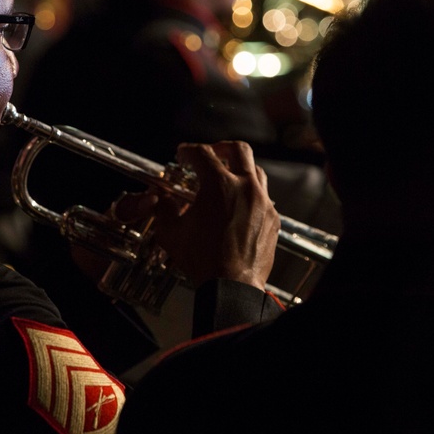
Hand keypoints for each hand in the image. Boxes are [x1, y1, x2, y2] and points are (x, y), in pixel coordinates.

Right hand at [113, 141, 279, 289]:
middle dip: (221, 148)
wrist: (231, 285)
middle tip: (210, 154)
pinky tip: (239, 206)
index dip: (188, 151)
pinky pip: (264, 197)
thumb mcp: (171, 232)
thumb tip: (161, 200)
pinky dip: (251, 195)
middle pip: (238, 150)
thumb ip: (164, 209)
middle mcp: (245, 188)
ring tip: (227, 179)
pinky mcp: (272, 219)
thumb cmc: (203, 260)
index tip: (183, 155)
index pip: (202, 154)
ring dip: (240, 170)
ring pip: (256, 171)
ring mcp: (263, 203)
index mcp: (219, 186)